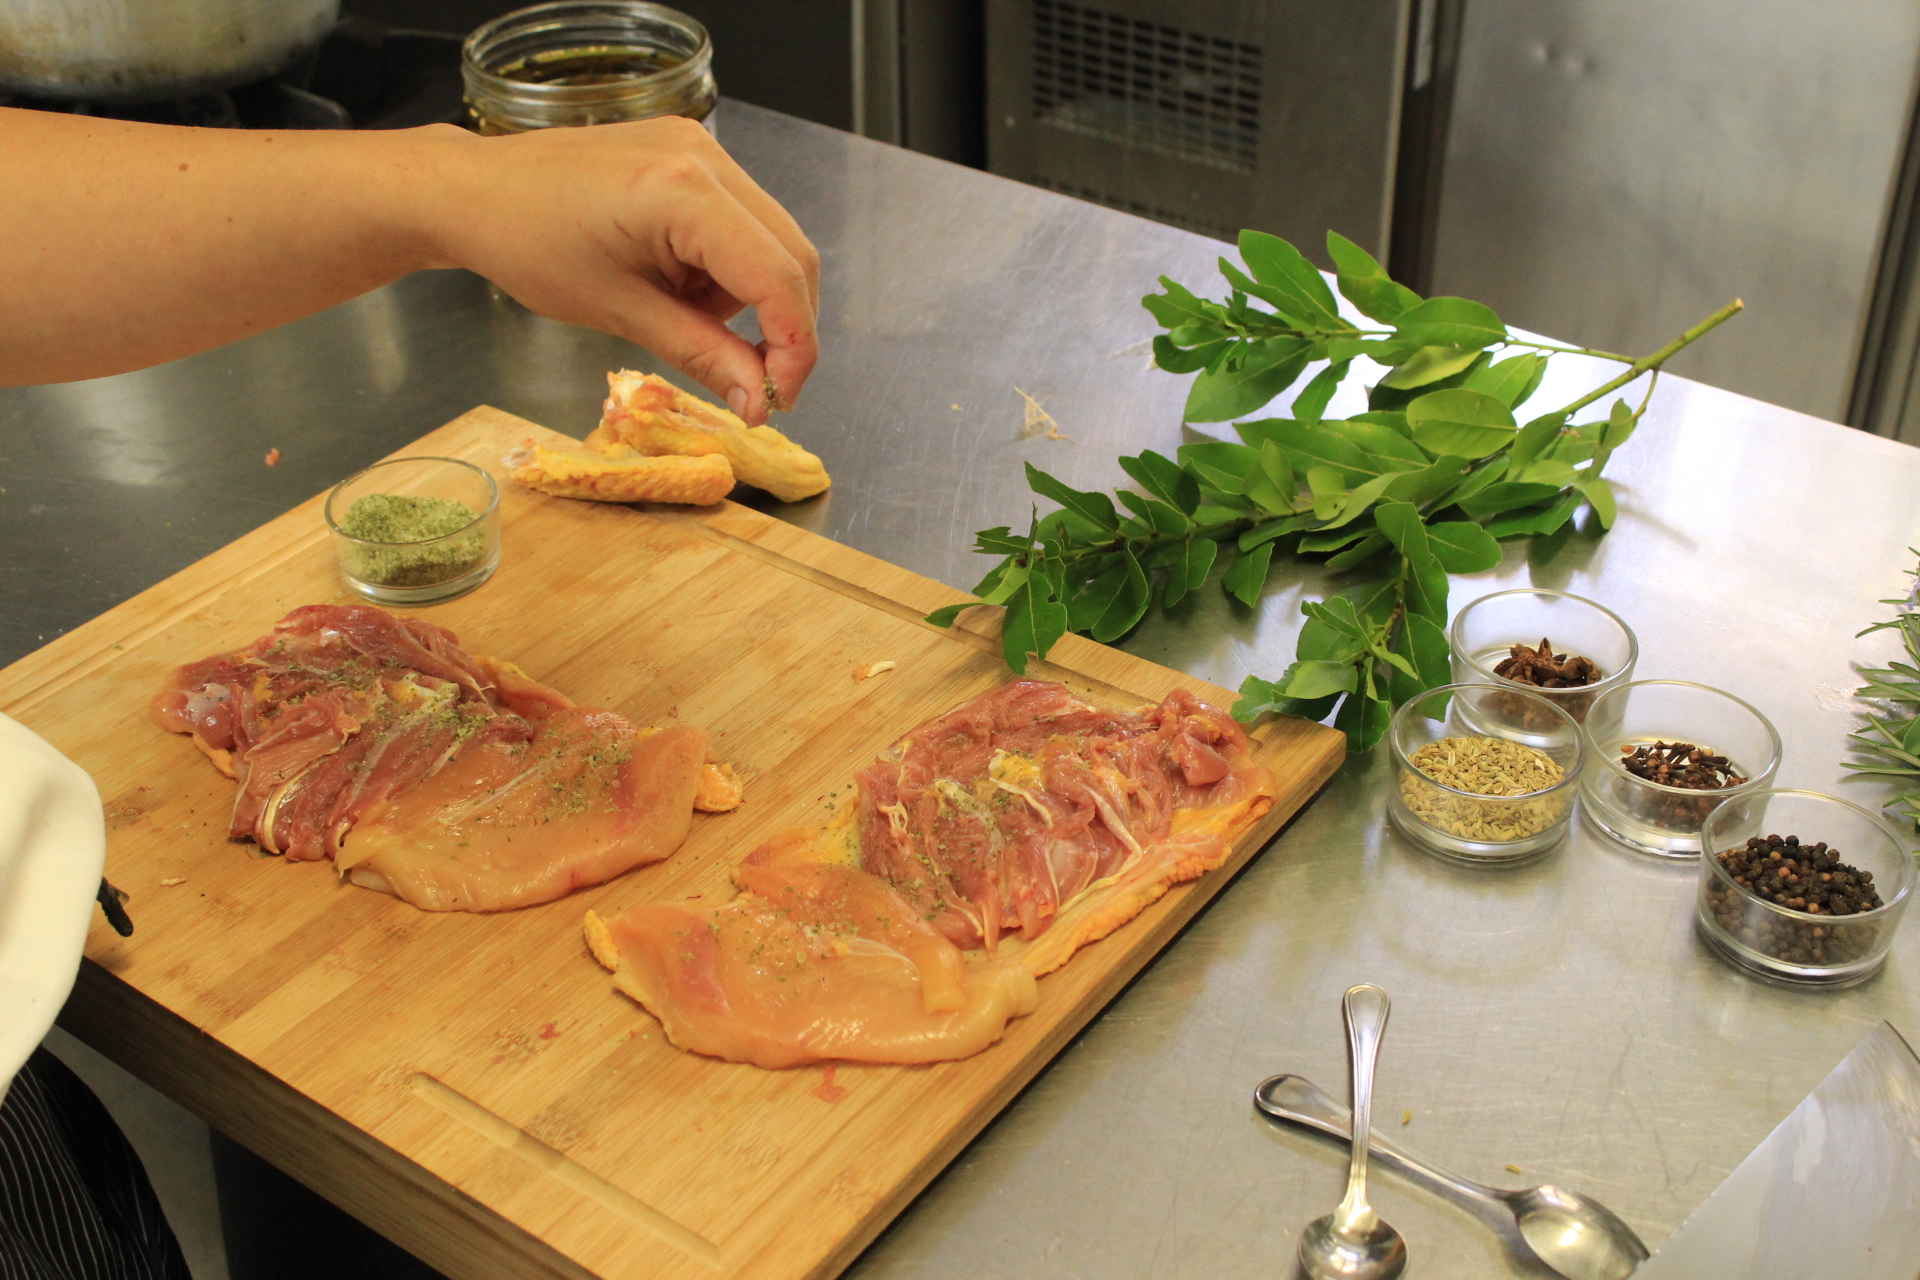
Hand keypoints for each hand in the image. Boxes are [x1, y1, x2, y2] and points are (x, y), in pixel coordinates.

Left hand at [423, 117, 819, 424]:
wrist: (475, 191)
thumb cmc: (528, 245)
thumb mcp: (620, 312)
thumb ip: (702, 353)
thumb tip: (758, 401)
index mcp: (682, 192)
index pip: (777, 276)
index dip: (794, 347)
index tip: (778, 399)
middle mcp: (705, 157)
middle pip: (791, 255)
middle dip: (782, 326)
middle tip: (754, 381)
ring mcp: (700, 148)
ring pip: (771, 241)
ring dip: (747, 296)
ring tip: (679, 313)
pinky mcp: (690, 153)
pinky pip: (740, 221)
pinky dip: (726, 267)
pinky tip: (676, 280)